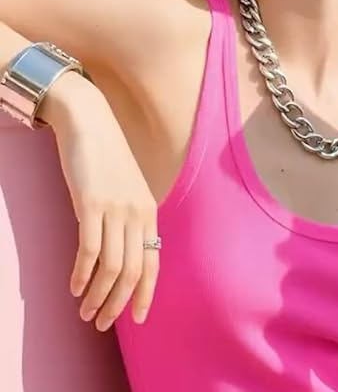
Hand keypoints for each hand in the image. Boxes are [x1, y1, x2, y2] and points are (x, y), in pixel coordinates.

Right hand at [46, 75, 159, 330]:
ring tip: (85, 312)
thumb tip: (121, 254)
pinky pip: (89, 249)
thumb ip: (127, 219)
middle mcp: (137, 212)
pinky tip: (74, 287)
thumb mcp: (125, 189)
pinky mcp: (91, 204)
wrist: (90, 122)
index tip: (136, 318)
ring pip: (111, 266)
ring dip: (98, 296)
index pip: (153, 261)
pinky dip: (82, 274)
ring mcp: (115, 208)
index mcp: (148, 211)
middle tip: (100, 322)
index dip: (145, 293)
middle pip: (132, 270)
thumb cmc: (105, 158)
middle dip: (118, 303)